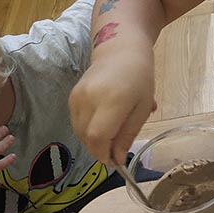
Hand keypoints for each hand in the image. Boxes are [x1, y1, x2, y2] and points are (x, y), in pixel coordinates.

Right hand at [69, 47, 155, 166]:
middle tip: (115, 150)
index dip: (104, 154)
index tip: (115, 161)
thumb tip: (117, 160)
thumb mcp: (142, 108)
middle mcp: (89, 98)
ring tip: (111, 133)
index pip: (98, 137)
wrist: (120, 51)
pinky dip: (87, 129)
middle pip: (86, 137)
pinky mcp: (71, 96)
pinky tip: (102, 122)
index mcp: (112, 100)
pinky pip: (76, 122)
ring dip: (93, 141)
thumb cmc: (139, 78)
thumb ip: (128, 135)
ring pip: (79, 132)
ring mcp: (77, 96)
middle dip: (100, 150)